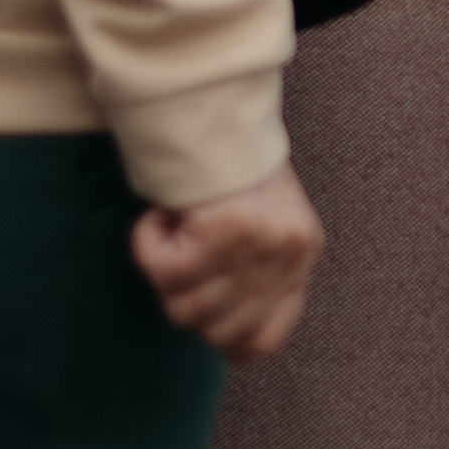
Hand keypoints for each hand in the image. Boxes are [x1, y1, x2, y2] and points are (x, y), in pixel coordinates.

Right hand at [131, 163, 324, 361]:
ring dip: (163, 272)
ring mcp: (258, 247)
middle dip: (183, 302)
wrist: (222, 106)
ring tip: (171, 230)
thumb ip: (252, 270)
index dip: (225, 341)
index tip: (204, 322)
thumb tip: (221, 335)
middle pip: (216, 332)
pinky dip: (147, 244)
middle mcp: (287, 256)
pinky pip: (162, 269)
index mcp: (301, 254)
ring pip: (183, 307)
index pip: (265, 340)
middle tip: (177, 260)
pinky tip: (158, 216)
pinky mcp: (224, 232)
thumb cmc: (234, 162)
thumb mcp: (264, 218)